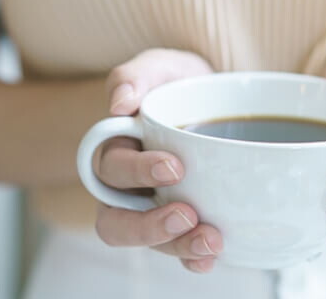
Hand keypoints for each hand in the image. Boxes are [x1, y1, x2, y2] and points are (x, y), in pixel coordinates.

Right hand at [94, 49, 222, 272]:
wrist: (213, 97)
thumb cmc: (176, 83)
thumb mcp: (159, 67)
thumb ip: (135, 76)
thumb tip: (119, 103)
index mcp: (117, 149)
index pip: (112, 168)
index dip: (138, 172)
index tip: (175, 165)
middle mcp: (128, 187)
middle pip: (117, 221)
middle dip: (149, 226)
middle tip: (188, 216)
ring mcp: (155, 207)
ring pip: (150, 242)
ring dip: (177, 247)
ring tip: (212, 241)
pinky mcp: (184, 220)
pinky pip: (179, 250)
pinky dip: (193, 259)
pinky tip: (211, 257)